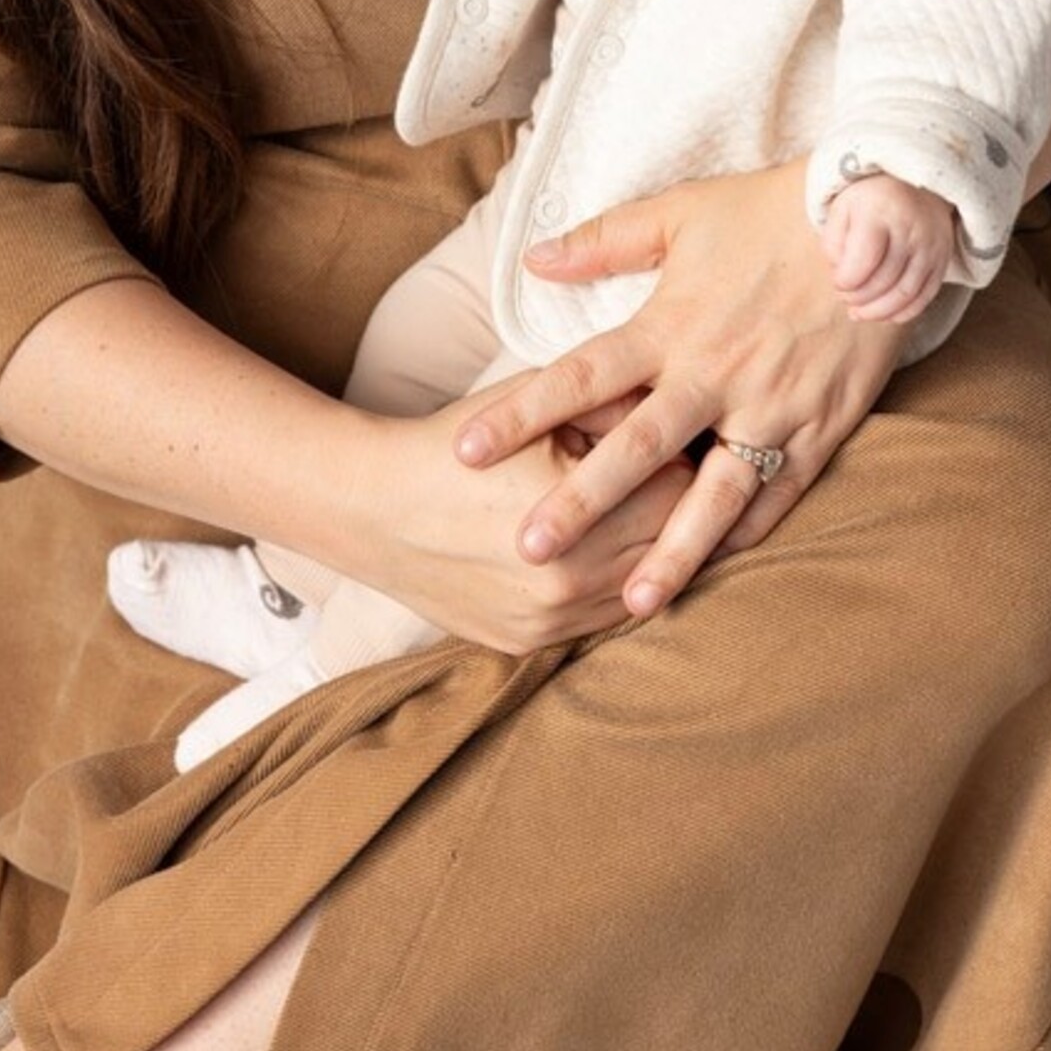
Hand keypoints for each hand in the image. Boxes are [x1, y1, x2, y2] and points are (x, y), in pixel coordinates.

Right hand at [339, 384, 694, 655]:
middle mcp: (571, 585)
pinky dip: (611, 587)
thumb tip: (674, 408)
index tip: (676, 439)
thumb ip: (613, 406)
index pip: (680, 494)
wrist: (371, 507)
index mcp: (580, 520)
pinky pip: (599, 620)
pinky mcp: (527, 646)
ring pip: (642, 592)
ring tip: (644, 513)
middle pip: (670, 549)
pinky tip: (604, 550)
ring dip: (649, 555)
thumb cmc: (457, 445)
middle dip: (674, 510)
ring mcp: (549, 625)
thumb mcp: (537, 405)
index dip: (680, 461)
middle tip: (674, 475)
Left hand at [452, 163, 902, 619]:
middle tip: (527, 549)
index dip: (520, 414)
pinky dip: (745, 536)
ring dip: (671, 550)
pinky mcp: (819, 427)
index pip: (580, 377)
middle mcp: (715, 373)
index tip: (466, 450)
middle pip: (635, 450)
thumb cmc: (768, 212)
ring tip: (630, 602)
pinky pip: (779, 494)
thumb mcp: (679, 210)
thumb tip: (533, 257)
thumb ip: (603, 241)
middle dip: (580, 503)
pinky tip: (713, 571)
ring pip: (712, 494)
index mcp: (671, 323)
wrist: (877, 220)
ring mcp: (770, 407)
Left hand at [821, 173, 952, 324]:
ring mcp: (931, 246)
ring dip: (878, 312)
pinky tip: (884, 314)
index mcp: (880, 210)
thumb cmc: (871, 199)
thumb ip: (833, 242)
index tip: (837, 282)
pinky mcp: (942, 261)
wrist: (915, 183)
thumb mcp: (843, 208)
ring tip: (859, 312)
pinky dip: (903, 313)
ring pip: (905, 295)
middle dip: (859, 299)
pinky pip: (925, 297)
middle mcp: (911, 229)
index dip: (845, 281)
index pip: (863, 260)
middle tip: (846, 298)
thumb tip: (840, 275)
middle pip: (884, 281)